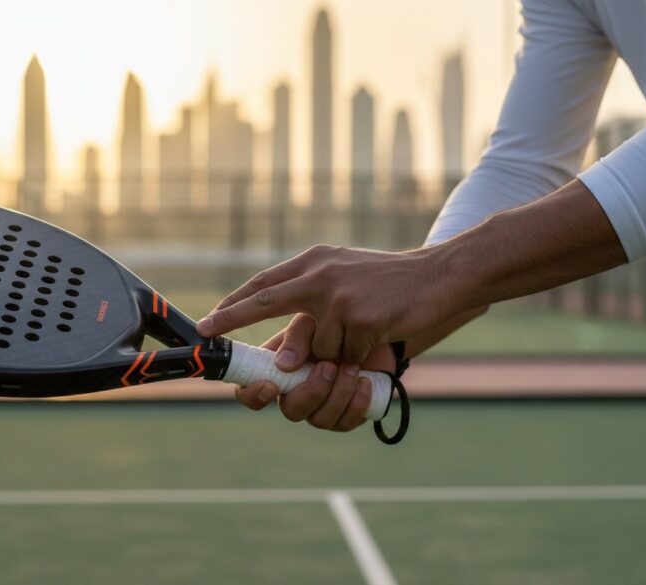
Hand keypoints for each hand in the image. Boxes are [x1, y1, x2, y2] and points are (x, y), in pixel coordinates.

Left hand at [198, 245, 447, 362]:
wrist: (439, 276)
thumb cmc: (391, 283)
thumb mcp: (346, 278)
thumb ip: (313, 302)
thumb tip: (283, 356)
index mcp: (315, 262)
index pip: (265, 283)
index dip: (235, 302)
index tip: (210, 319)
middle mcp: (321, 274)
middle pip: (265, 300)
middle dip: (231, 317)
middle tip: (206, 331)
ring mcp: (339, 295)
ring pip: (317, 345)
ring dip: (335, 351)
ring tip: (363, 329)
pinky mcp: (360, 317)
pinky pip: (345, 354)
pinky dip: (357, 354)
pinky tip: (376, 334)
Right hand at [233, 314, 396, 431]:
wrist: (375, 331)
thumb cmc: (336, 319)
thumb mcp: (313, 320)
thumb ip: (296, 337)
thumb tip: (284, 364)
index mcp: (276, 369)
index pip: (248, 391)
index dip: (252, 394)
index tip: (270, 386)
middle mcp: (294, 393)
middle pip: (290, 411)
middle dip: (311, 391)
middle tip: (328, 366)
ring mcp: (320, 408)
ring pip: (320, 420)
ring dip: (338, 393)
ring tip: (352, 367)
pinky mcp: (346, 416)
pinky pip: (345, 423)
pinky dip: (356, 403)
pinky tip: (365, 382)